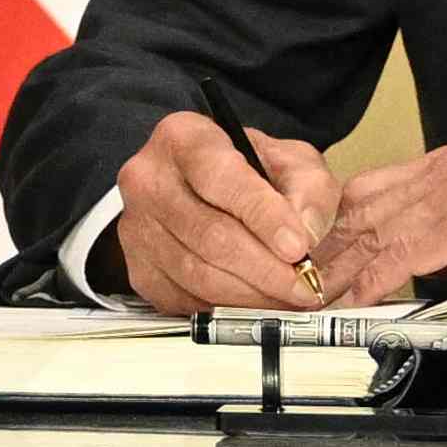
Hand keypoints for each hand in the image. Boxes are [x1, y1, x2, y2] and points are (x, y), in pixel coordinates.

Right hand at [106, 110, 346, 317]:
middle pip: (210, 235)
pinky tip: (258, 302)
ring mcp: (137, 228)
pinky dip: (229, 308)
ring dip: (252, 295)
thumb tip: (306, 233)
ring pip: (199, 275)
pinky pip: (187, 300)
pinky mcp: (140, 270)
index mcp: (183, 138)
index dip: (263, 216)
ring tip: (289, 298)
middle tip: (305, 285)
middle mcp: (148, 180)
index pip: (221, 178)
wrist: (202, 189)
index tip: (299, 246)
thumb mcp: (288, 160)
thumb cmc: (246, 171)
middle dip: (267, 269)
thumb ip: (308, 188)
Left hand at [318, 146, 446, 308]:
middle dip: (330, 246)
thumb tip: (408, 266)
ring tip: (319, 297)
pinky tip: (358, 298)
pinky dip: (375, 278)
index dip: (339, 224)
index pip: (374, 188)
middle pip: (366, 205)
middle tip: (303, 282)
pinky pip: (404, 252)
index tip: (317, 257)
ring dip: (343, 267)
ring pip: (379, 228)